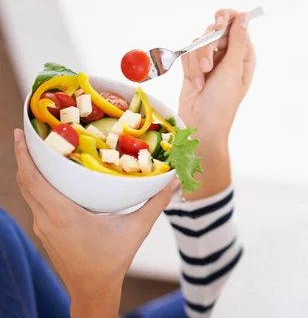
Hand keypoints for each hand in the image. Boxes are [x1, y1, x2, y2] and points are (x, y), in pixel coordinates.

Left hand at [13, 129, 176, 317]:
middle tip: (27, 131)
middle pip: (24, 181)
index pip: (33, 180)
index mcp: (62, 215)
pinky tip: (49, 176)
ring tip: (37, 149)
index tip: (20, 134)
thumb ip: (155, 203)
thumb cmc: (112, 261)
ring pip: (28, 192)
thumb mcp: (136, 229)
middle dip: (22, 155)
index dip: (23, 155)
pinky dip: (36, 184)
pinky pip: (35, 201)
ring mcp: (43, 226)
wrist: (93, 290)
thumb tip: (173, 182)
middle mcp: (46, 219)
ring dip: (28, 169)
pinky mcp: (45, 231)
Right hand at [179, 9, 255, 198]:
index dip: (227, 18)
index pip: (236, 24)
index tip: (219, 20)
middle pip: (214, 31)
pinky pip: (188, 54)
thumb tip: (244, 16)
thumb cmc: (222, 102)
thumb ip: (236, 40)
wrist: (201, 124)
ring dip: (197, 62)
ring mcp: (210, 61)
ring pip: (198, 43)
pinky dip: (189, 69)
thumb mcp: (233, 69)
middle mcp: (228, 55)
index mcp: (243, 55)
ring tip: (202, 81)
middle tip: (209, 65)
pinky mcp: (194, 67)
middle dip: (208, 48)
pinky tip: (196, 84)